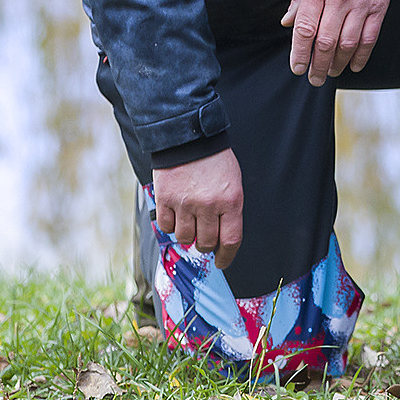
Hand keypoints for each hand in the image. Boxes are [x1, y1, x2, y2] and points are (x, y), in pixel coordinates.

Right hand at [152, 149, 243, 268]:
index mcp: (231, 201)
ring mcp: (186, 203)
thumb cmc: (215, 161)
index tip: (221, 262)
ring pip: (185, 238)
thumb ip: (229, 209)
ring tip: (189, 221)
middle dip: (205, 244)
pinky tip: (175, 214)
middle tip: (203, 236)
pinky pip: (167, 226)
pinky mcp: (166, 199)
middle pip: (206, 243)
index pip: (231, 240)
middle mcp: (209, 205)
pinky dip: (170, 225)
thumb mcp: (233, 183)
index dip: (226, 256)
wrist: (189, 137)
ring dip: (187, 235)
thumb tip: (222, 238)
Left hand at [281, 0, 392, 85]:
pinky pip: (369, 38)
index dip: (299, 53)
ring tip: (331, 71)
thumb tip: (287, 24)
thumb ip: (299, 0)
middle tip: (314, 78)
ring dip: (337, 63)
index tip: (297, 68)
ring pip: (347, 44)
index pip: (304, 28)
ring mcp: (361, 3)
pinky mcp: (379, 6)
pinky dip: (361, 56)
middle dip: (318, 65)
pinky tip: (353, 64)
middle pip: (325, 41)